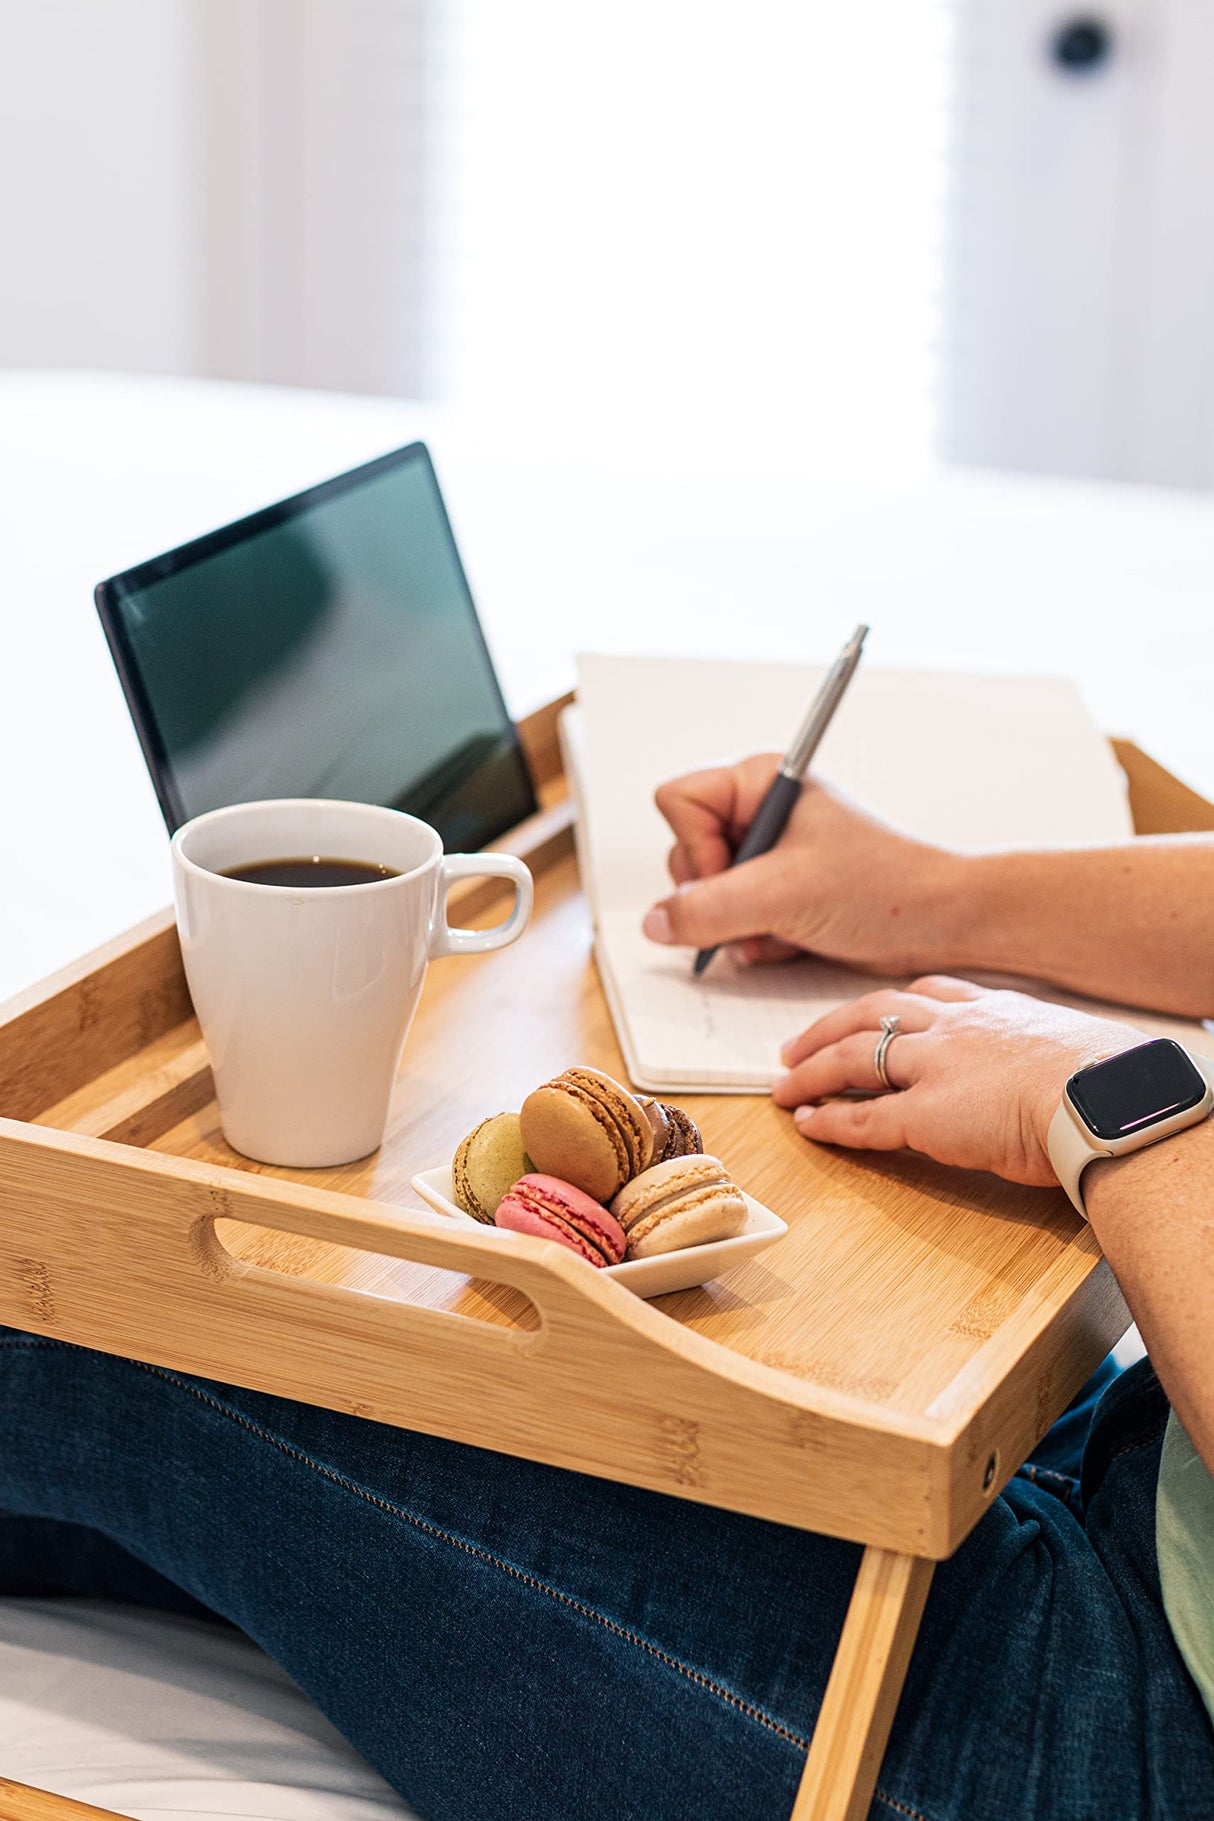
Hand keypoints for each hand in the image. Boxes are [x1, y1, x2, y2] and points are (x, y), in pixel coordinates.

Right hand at [643, 755, 962, 969]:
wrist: (941, 923)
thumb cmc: (883, 886)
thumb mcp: (784, 894)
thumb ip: (709, 908)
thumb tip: (655, 922)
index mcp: (762, 783)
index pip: (678, 801)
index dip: (695, 847)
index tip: (734, 874)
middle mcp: (760, 813)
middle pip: (684, 853)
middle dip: (716, 896)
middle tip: (757, 908)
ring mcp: (768, 856)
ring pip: (705, 894)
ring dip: (735, 925)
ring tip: (778, 930)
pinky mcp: (779, 894)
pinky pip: (732, 920)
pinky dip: (755, 940)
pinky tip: (790, 942)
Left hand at [773, 976, 1146, 1184]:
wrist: (1109, 1095)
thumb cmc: (1112, 1080)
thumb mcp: (1077, 1047)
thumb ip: (1049, 1053)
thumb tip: (1061, 1074)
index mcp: (994, 1009)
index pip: (927, 995)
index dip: (890, 1005)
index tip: (866, 1010)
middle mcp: (954, 1029)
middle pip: (872, 1013)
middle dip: (827, 1028)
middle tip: (794, 1045)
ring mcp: (935, 1068)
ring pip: (853, 1058)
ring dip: (810, 1072)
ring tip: (783, 1086)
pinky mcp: (926, 1115)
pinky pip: (863, 1118)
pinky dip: (828, 1122)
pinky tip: (805, 1125)